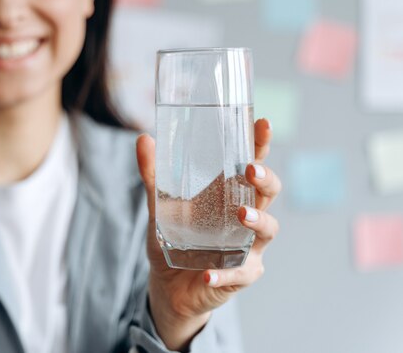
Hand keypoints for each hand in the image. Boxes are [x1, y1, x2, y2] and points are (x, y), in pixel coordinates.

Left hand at [136, 118, 280, 350]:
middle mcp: (246, 217)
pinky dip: (225, 273)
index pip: (252, 164)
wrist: (170, 285)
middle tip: (251, 170)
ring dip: (258, 221)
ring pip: (268, 231)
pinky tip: (209, 272)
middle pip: (268, 193)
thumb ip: (153, 176)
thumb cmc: (174, 240)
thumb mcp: (160, 206)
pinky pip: (239, 273)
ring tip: (242, 215)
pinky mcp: (240, 275)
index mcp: (229, 195)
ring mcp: (247, 247)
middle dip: (265, 179)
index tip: (262, 124)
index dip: (259, 145)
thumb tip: (142, 138)